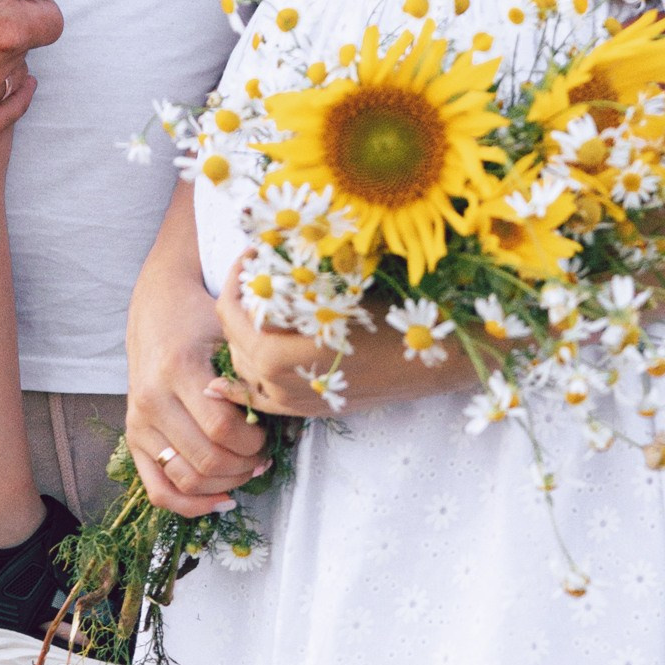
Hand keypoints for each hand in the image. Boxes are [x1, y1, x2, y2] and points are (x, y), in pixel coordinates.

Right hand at [125, 212, 265, 517]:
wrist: (157, 307)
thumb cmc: (201, 317)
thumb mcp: (229, 331)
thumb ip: (250, 372)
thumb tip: (283, 419)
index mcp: (177, 369)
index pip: (221, 428)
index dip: (253, 442)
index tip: (268, 434)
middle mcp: (151, 399)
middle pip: (206, 460)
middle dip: (244, 466)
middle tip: (264, 456)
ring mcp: (138, 422)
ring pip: (185, 480)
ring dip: (224, 485)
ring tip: (246, 470)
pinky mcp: (133, 437)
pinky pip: (158, 488)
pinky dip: (190, 505)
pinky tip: (221, 499)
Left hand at [214, 262, 469, 415]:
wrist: (432, 362)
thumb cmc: (388, 318)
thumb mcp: (337, 292)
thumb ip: (292, 283)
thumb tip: (259, 254)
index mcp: (281, 355)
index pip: (233, 315)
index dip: (236, 279)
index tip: (250, 254)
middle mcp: (280, 385)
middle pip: (234, 340)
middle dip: (238, 302)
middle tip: (255, 272)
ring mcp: (294, 402)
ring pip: (245, 367)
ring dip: (243, 334)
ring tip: (260, 303)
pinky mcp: (309, 410)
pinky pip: (261, 398)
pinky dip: (245, 381)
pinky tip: (232, 373)